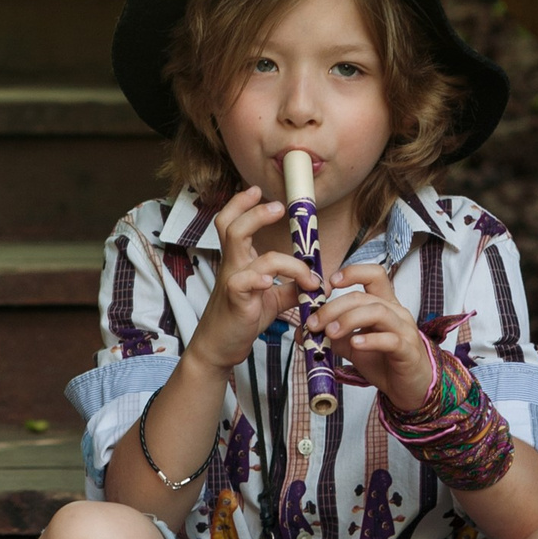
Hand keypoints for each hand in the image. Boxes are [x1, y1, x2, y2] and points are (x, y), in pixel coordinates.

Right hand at [193, 184, 322, 369]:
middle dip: (255, 213)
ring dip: (279, 256)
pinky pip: (243, 282)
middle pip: (232, 227)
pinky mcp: (235, 300)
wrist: (220, 347)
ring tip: (302, 266)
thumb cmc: (242, 319)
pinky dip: (258, 279)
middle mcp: (233, 266)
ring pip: (245, 252)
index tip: (257, 191)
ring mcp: (232, 281)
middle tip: (278, 206)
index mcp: (240, 261)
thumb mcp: (272, 300)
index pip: (232, 223)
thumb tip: (316, 280)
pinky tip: (271, 284)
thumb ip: (291, 286)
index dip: (242, 204)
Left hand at [318, 263, 434, 409]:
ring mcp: (404, 330)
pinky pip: (390, 339)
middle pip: (363, 297)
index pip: (374, 275)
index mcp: (384, 304)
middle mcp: (396, 312)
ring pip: (377, 312)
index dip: (352, 273)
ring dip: (348, 319)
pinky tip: (354, 344)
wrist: (410, 387)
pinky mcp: (408, 350)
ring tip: (329, 332)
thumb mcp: (353, 345)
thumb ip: (332, 335)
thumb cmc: (384, 361)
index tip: (329, 283)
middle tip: (314, 322)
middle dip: (334, 307)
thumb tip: (303, 332)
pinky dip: (370, 340)